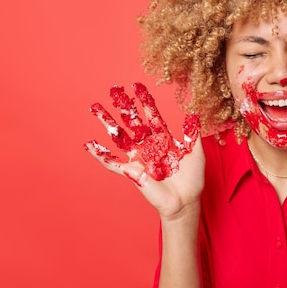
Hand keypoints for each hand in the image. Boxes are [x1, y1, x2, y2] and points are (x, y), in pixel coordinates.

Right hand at [84, 82, 203, 219]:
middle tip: (115, 90)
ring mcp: (139, 158)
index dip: (145, 102)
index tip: (138, 86)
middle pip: (133, 122)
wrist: (185, 201)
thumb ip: (193, 135)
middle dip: (124, 106)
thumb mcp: (196, 154)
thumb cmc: (192, 180)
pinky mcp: (132, 172)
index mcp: (163, 140)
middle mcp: (148, 146)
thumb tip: (193, 114)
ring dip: (107, 123)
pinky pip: (113, 163)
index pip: (153, 117)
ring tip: (95, 108)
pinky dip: (101, 155)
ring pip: (120, 137)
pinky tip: (90, 145)